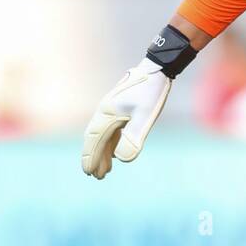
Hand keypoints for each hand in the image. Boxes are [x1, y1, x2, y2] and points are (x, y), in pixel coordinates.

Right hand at [81, 59, 170, 178]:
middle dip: (94, 158)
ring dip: (102, 153)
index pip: (94, 140)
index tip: (88, 172)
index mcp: (107, 114)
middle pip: (95, 139)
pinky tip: (114, 153)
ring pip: (103, 136)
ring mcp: (112, 111)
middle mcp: (105, 112)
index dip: (90, 157)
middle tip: (95, 176)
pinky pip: (111, 131)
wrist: (157, 68)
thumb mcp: (145, 115)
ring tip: (104, 171)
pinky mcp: (120, 110)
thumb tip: (121, 159)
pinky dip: (110, 144)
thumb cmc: (151, 90)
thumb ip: (133, 136)